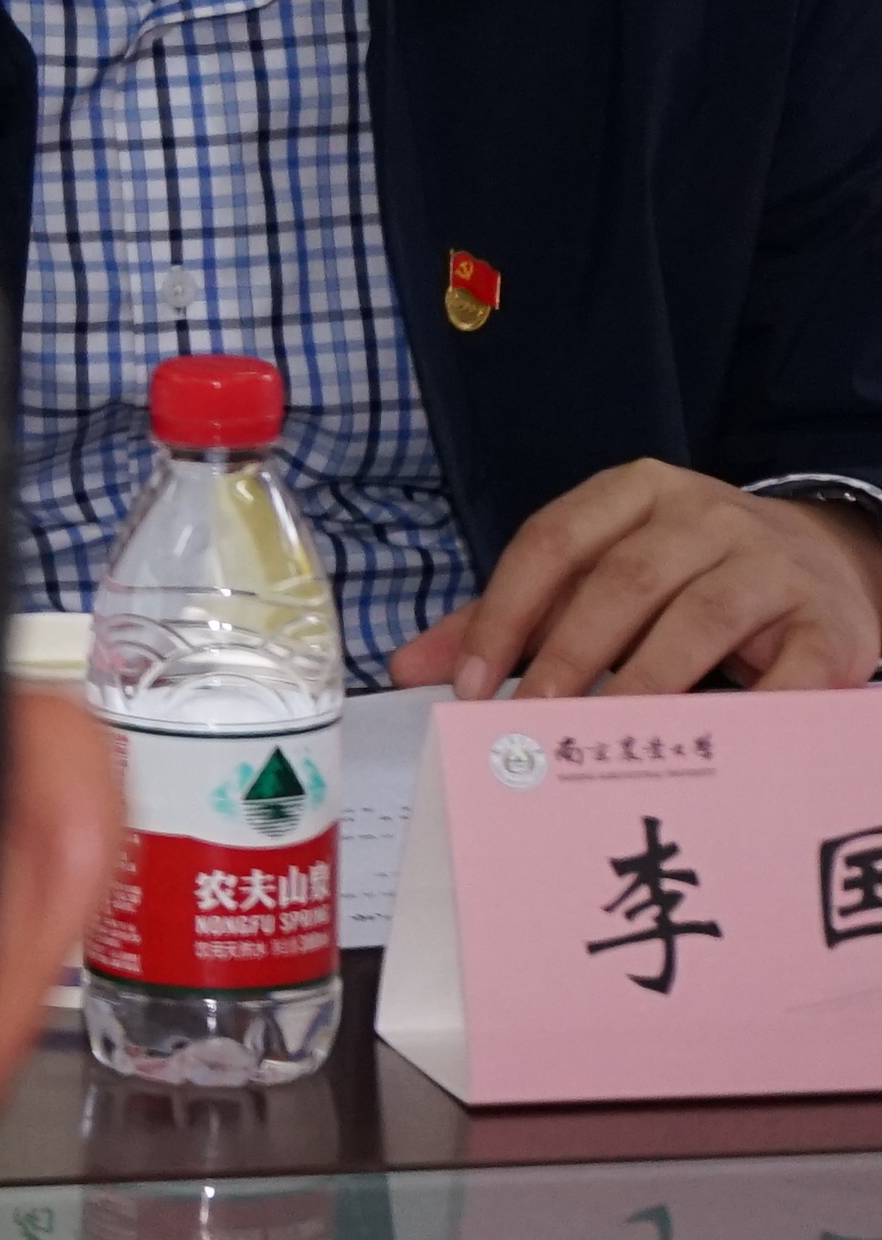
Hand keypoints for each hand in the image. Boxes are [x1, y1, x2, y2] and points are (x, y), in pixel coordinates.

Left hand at [383, 465, 881, 701]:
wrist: (829, 562)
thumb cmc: (689, 574)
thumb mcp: (602, 570)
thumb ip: (510, 615)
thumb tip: (409, 666)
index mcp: (635, 492)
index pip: (552, 541)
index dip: (503, 612)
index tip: (470, 684)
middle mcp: (705, 515)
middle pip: (621, 582)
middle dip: (566, 655)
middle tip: (529, 722)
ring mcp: (772, 565)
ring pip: (698, 620)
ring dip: (642, 684)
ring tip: (602, 738)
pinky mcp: (827, 623)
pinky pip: (788, 670)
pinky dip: (749, 711)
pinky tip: (708, 748)